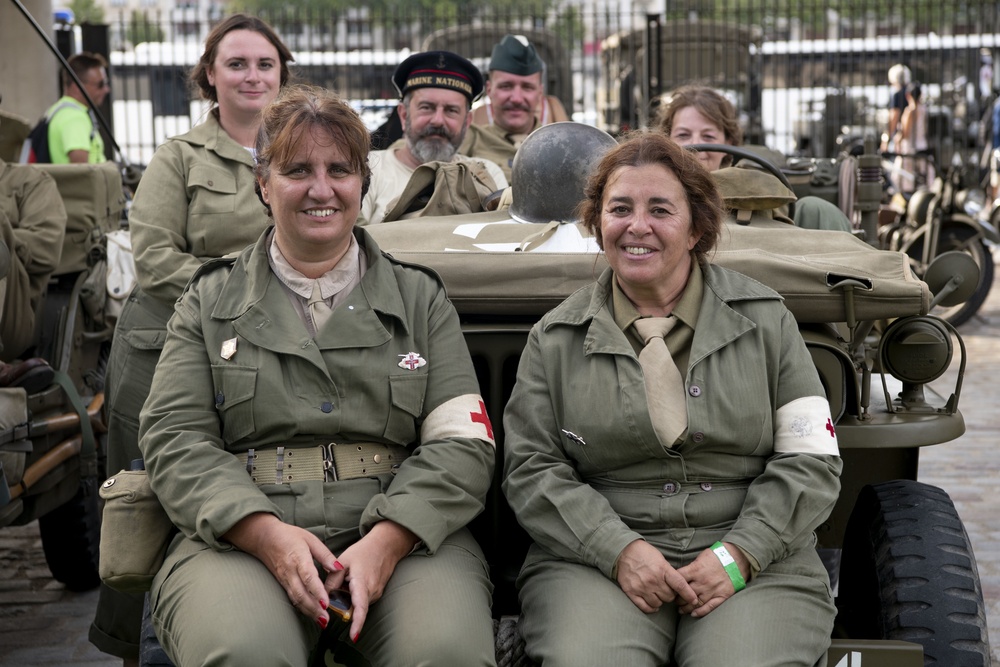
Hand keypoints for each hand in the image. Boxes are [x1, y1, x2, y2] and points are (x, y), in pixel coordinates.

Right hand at [223, 513, 340, 629]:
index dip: (317, 591)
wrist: (264, 538)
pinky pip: (292, 598)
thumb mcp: (310, 539)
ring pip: (296, 599)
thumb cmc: (289, 536)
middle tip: (326, 619)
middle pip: (301, 593)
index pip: (308, 576)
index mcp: (298, 557)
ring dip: (309, 611)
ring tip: (322, 621)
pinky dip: (302, 608)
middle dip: (314, 608)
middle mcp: (290, 571)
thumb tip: (338, 568)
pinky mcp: (282, 583)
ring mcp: (285, 579)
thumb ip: (325, 555)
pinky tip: (311, 614)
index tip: (326, 602)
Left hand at [324, 520, 418, 642]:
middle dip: (342, 606)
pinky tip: (353, 581)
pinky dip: (354, 596)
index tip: (353, 637)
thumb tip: (323, 599)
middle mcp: (372, 592)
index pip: (360, 607)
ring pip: (357, 605)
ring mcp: (376, 594)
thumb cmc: (364, 551)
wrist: (386, 545)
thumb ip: (332, 580)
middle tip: (337, 587)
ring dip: (348, 599)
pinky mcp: (377, 594)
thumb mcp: (343, 561)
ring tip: (347, 579)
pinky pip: (362, 601)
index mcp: (362, 583)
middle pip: (354, 609)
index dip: (357, 623)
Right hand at [615, 539, 698, 612]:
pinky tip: (652, 604)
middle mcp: (653, 580)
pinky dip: (651, 608)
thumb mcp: (660, 558)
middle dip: (670, 595)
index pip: (680, 585)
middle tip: (666, 590)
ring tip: (657, 594)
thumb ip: (669, 572)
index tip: (694, 600)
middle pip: (669, 597)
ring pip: (658, 604)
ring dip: (660, 601)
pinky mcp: (632, 592)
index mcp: (662, 569)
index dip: (689, 594)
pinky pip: (645, 607)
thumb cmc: (644, 553)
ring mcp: (641, 587)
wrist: (623, 551)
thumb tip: (678, 586)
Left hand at [676, 541, 749, 617]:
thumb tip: (680, 574)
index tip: (669, 587)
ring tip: (680, 609)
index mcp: (696, 570)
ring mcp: (712, 590)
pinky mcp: (722, 596)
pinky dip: (700, 612)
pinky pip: (709, 607)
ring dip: (686, 607)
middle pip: (684, 593)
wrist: (738, 558)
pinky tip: (693, 614)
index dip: (671, 584)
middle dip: (677, 598)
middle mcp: (702, 581)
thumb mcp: (701, 556)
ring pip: (695, 602)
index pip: (678, 579)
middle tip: (673, 600)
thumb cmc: (718, 555)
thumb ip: (692, 567)